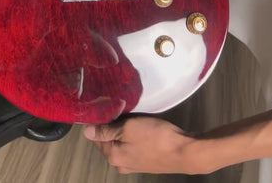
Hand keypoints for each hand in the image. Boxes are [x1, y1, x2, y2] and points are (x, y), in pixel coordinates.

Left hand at [84, 116, 198, 174]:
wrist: (185, 151)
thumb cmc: (156, 137)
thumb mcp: (129, 128)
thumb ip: (107, 130)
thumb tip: (86, 132)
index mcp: (113, 156)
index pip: (96, 136)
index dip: (99, 120)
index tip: (105, 106)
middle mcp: (120, 164)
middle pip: (109, 139)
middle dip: (112, 124)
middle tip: (120, 108)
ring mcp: (133, 164)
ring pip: (121, 141)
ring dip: (124, 129)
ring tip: (132, 115)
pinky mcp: (145, 161)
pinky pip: (132, 145)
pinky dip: (134, 136)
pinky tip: (142, 126)